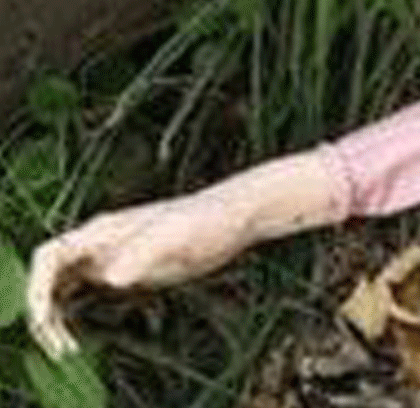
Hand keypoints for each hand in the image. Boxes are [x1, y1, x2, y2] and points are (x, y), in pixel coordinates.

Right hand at [27, 193, 247, 356]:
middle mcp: (101, 243)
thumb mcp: (176, 234)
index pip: (49, 256)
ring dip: (56, 318)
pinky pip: (84, 293)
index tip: (45, 318)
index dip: (37, 287)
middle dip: (43, 311)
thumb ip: (142, 253)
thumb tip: (111, 277)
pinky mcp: (128, 271)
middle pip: (49, 277)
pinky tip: (79, 338)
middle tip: (60, 346)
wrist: (235, 217)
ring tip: (66, 349)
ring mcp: (112, 257)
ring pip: (63, 289)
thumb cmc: (208, 219)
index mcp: (103, 231)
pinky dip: (72, 315)